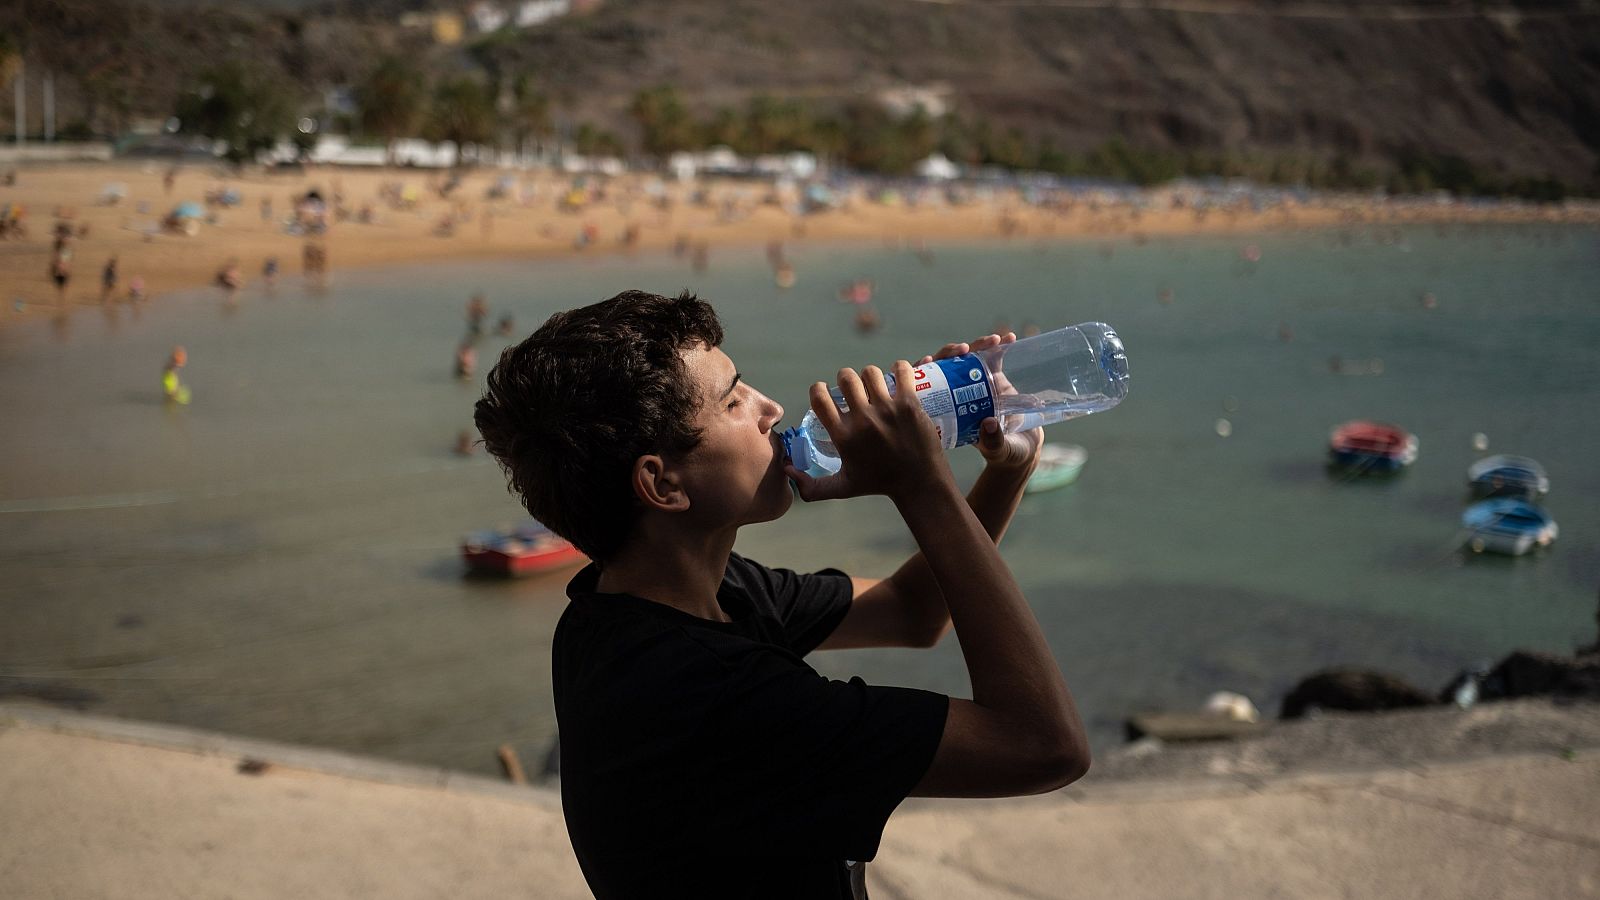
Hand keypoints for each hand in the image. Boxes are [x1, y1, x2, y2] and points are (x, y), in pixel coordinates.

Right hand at [784, 361, 952, 502]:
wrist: (919, 484)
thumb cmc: (878, 484)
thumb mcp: (842, 488)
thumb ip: (811, 487)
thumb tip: (787, 470)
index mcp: (843, 436)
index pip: (819, 398)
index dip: (819, 388)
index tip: (826, 390)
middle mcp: (862, 420)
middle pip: (846, 378)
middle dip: (846, 378)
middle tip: (855, 388)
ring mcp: (887, 410)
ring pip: (871, 372)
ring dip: (871, 375)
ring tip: (876, 385)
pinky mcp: (910, 404)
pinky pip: (901, 371)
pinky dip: (899, 368)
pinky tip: (899, 375)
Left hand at [916, 332, 1042, 473]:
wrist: (1023, 448)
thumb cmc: (1005, 453)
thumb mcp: (998, 450)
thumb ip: (992, 441)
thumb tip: (988, 423)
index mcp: (945, 411)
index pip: (925, 387)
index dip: (922, 371)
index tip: (929, 361)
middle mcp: (955, 394)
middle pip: (944, 366)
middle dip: (950, 353)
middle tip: (963, 349)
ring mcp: (973, 384)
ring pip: (967, 358)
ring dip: (976, 345)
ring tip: (992, 341)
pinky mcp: (993, 378)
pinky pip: (992, 358)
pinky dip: (999, 346)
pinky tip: (1009, 339)